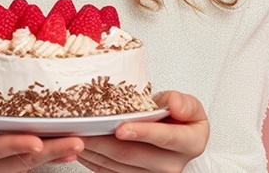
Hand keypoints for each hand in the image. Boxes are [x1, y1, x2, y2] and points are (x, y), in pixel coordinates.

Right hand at [0, 112, 84, 172]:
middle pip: (20, 160)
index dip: (13, 146)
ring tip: (77, 142)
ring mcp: (0, 165)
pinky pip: (35, 162)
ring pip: (32, 162)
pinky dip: (55, 155)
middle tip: (72, 142)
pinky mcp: (11, 163)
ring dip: (56, 153)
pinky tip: (70, 149)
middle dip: (49, 152)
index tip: (34, 141)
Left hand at [77, 91, 208, 172]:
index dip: (142, 133)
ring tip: (77, 136)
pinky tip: (84, 148)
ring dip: (95, 151)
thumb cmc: (181, 121)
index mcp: (190, 143)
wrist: (178, 139)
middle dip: (105, 142)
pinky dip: (95, 160)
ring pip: (118, 165)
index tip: (121, 128)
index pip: (165, 138)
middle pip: (133, 155)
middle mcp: (173, 165)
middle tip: (84, 130)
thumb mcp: (190, 107)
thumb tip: (174, 105)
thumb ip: (184, 103)